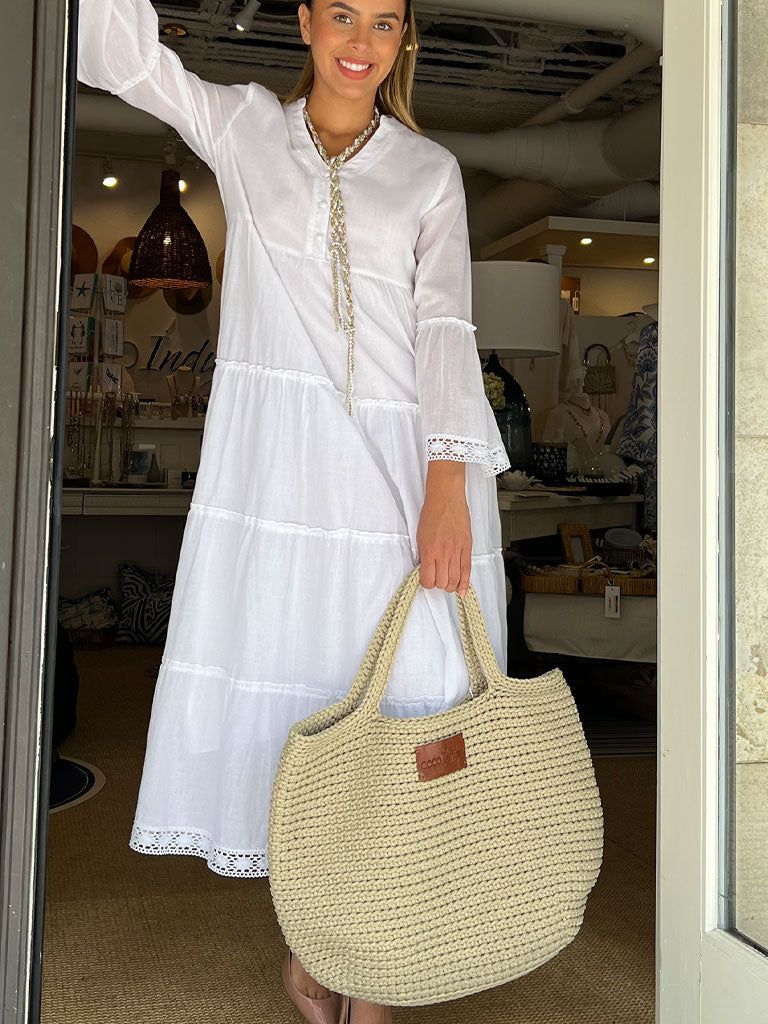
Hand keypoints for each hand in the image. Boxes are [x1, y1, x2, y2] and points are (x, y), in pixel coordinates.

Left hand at [416, 460, 471, 597]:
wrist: (446, 498)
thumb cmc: (432, 513)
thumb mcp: (421, 537)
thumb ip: (424, 555)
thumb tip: (426, 570)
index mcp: (429, 551)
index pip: (427, 580)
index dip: (426, 583)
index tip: (426, 580)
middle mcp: (443, 553)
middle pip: (442, 582)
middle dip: (438, 584)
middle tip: (437, 579)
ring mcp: (457, 551)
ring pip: (455, 579)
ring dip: (450, 585)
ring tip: (448, 583)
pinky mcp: (467, 547)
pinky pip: (467, 570)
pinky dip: (465, 583)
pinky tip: (462, 591)